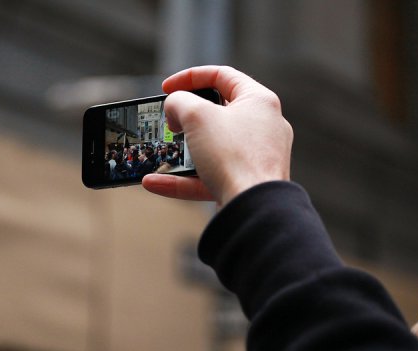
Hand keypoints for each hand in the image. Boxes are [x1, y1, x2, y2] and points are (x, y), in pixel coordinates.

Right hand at [142, 66, 292, 206]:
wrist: (254, 207)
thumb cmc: (235, 156)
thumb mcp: (196, 116)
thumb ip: (179, 102)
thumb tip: (174, 108)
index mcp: (258, 101)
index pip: (221, 75)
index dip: (189, 77)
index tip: (167, 87)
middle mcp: (262, 127)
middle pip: (217, 113)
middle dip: (186, 117)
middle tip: (169, 120)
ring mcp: (255, 157)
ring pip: (211, 148)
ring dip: (181, 151)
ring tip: (161, 152)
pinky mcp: (245, 183)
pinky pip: (209, 177)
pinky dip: (182, 179)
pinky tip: (155, 182)